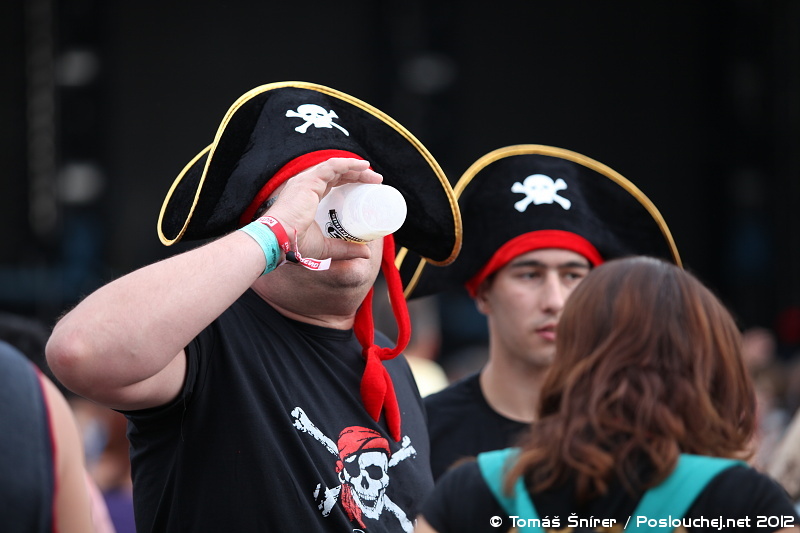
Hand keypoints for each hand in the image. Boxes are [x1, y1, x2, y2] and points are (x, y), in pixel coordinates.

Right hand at [266, 158, 382, 260]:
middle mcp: (306, 185)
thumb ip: (345, 249)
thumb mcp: (326, 247)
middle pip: (337, 174)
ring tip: (375, 177)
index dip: (350, 183)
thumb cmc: (295, 245)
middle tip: (376, 182)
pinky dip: (349, 164)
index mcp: (307, 196)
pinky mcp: (309, 181)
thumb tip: (366, 253)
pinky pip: (333, 166)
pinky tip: (363, 166)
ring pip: (337, 167)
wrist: (279, 241)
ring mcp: (307, 181)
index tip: (368, 189)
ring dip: (357, 169)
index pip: (332, 183)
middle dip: (358, 175)